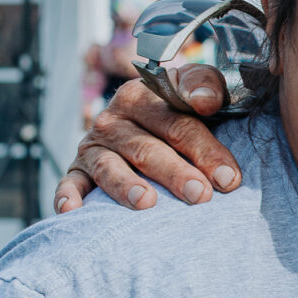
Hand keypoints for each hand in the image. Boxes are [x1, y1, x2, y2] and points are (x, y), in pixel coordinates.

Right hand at [51, 74, 241, 213]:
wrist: (144, 115)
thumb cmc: (180, 107)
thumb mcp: (195, 87)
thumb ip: (204, 86)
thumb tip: (205, 99)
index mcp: (142, 97)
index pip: (177, 124)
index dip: (205, 150)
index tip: (229, 177)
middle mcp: (113, 120)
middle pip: (146, 149)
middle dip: (174, 173)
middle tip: (199, 195)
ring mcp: (94, 146)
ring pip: (110, 168)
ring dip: (126, 186)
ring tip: (146, 202)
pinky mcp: (77, 169)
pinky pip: (71, 183)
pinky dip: (68, 195)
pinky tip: (72, 211)